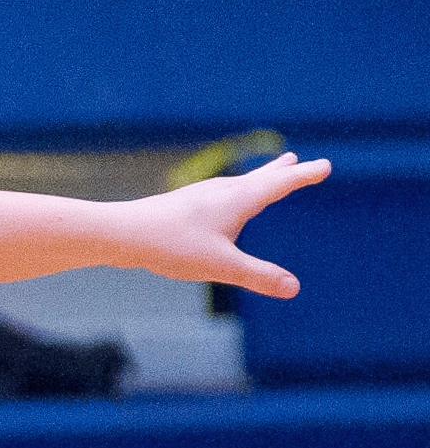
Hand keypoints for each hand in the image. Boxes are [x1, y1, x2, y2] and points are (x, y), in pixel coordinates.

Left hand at [117, 153, 329, 296]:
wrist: (122, 233)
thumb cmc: (171, 246)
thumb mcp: (220, 265)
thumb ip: (257, 276)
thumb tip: (294, 288)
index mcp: (237, 199)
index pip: (279, 184)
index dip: (303, 175)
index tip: (325, 165)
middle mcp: (221, 191)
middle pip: (259, 177)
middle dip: (281, 171)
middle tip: (295, 159)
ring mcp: (200, 196)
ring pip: (237, 183)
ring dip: (256, 177)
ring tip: (266, 175)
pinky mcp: (183, 205)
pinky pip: (218, 194)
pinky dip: (233, 190)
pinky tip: (220, 202)